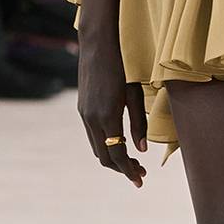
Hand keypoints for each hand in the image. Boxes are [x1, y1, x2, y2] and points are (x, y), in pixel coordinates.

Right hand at [77, 0, 147, 185]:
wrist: (98, 43)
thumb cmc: (124, 64)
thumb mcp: (136, 93)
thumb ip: (138, 123)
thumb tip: (142, 150)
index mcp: (107, 116)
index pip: (117, 154)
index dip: (129, 170)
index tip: (141, 180)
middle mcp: (92, 119)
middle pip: (104, 157)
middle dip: (122, 169)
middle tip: (140, 174)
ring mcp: (84, 114)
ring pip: (97, 147)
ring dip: (113, 158)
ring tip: (132, 162)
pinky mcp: (82, 108)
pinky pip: (92, 135)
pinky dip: (105, 145)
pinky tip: (118, 143)